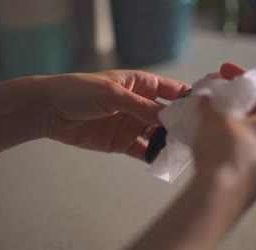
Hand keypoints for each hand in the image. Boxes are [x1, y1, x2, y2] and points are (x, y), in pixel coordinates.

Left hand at [39, 70, 189, 159]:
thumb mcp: (112, 94)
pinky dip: (153, 155)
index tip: (206, 109)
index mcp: (141, 84)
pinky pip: (143, 150)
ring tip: (184, 151)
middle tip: (199, 136)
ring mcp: (132, 124)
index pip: (172, 90)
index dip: (188, 98)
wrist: (49, 111)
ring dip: (170, 141)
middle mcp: (141, 104)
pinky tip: (164, 160)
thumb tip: (169, 117)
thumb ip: (141, 106)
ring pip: (158, 134)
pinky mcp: (122, 142)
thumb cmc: (79, 91)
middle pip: (168, 115)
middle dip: (182, 124)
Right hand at [193, 63, 255, 203]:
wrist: (218, 196)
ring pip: (253, 133)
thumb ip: (210, 100)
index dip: (240, 77)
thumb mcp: (215, 115)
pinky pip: (248, 151)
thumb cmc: (227, 151)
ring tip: (210, 114)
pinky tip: (213, 137)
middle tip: (215, 94)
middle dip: (235, 101)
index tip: (223, 71)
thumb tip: (205, 97)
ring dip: (233, 121)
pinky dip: (232, 140)